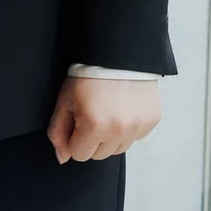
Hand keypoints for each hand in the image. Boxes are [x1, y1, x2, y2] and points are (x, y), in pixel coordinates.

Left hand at [46, 76, 160, 163]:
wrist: (118, 52)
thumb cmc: (88, 74)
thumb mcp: (65, 100)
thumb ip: (58, 131)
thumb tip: (63, 157)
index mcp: (94, 125)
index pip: (79, 155)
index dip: (74, 138)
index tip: (77, 120)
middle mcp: (119, 130)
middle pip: (99, 155)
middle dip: (91, 139)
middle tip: (92, 113)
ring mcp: (138, 126)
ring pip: (117, 149)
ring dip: (110, 136)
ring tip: (108, 111)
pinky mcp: (151, 121)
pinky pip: (134, 138)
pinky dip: (127, 129)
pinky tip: (122, 109)